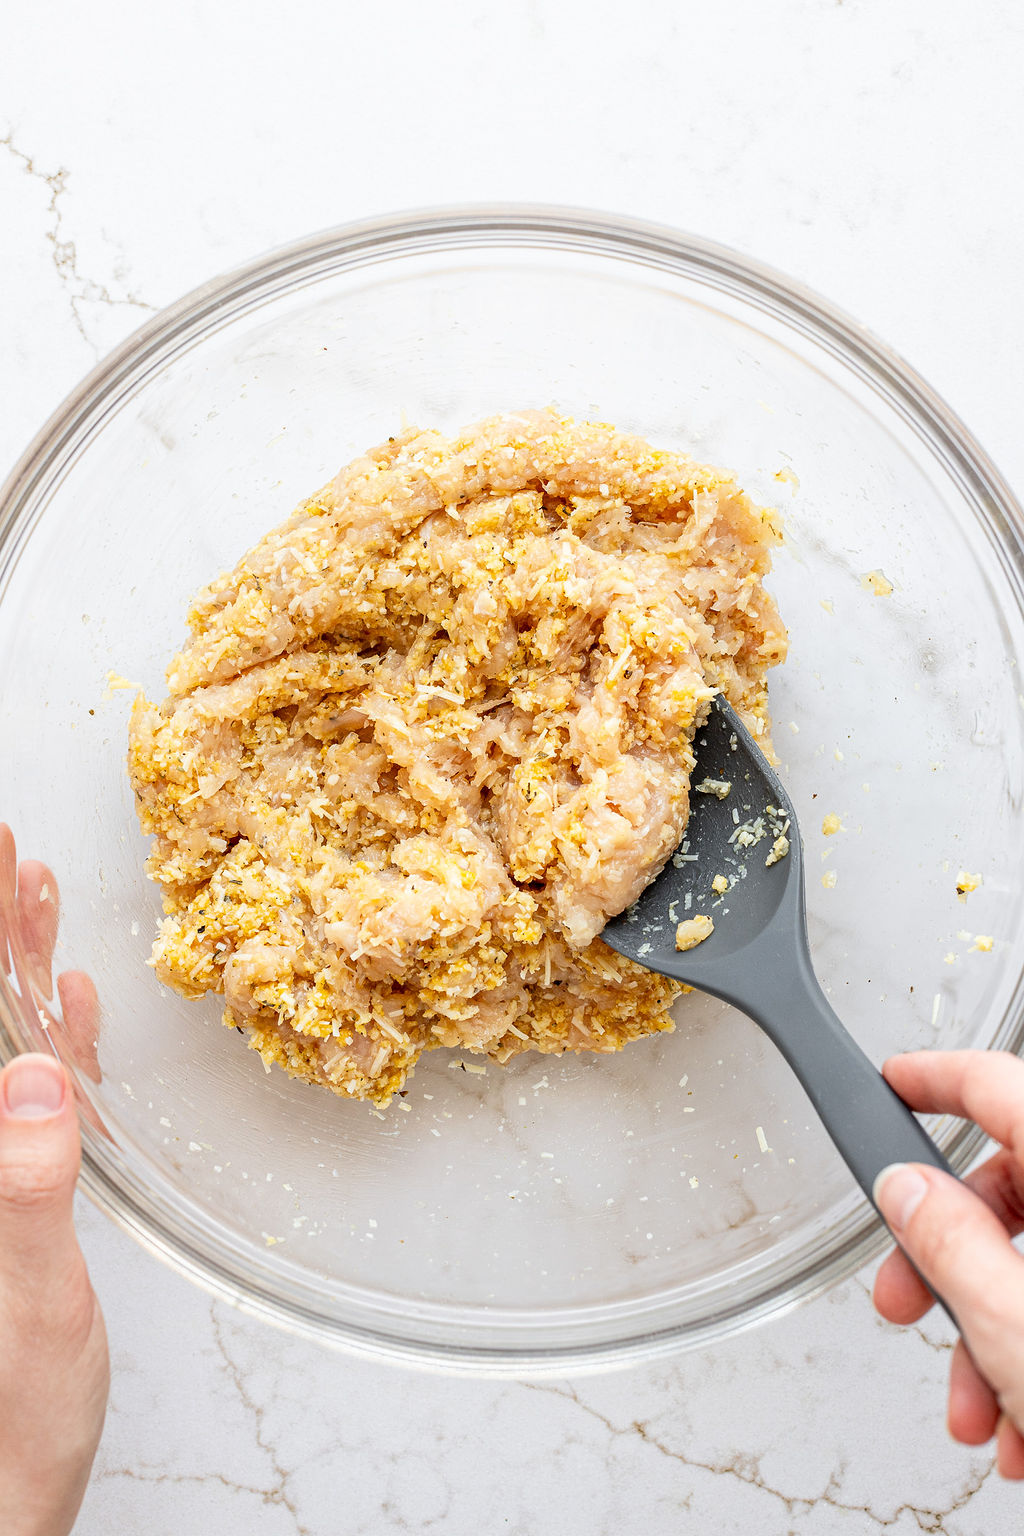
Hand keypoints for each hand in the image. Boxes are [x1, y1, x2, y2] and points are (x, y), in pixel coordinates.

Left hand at [0, 831, 108, 1534]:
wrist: (8, 1495)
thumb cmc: (6, 1422)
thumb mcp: (24, 1306)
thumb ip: (22, 1189)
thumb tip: (33, 1080)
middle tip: (5, 846)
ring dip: (13, 963)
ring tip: (32, 888)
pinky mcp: (18, 1187)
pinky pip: (34, 1089)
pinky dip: (54, 1033)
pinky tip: (68, 994)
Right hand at [873, 1050, 1023, 1479]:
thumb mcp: (1018, 1324)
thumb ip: (951, 1242)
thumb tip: (908, 1189)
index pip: (1001, 1086)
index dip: (937, 1079)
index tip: (896, 1084)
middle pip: (1017, 1185)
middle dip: (949, 1254)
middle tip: (908, 1301)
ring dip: (990, 1328)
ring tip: (980, 1408)